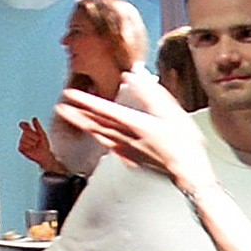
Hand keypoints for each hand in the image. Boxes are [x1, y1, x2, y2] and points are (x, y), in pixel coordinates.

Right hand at [16, 118, 62, 176]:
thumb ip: (37, 126)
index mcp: (28, 131)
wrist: (45, 154)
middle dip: (34, 136)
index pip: (23, 124)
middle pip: (25, 132)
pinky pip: (22, 145)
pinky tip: (31, 149)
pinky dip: (28, 147)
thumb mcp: (42, 134)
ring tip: (35, 146)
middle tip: (38, 141)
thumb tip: (34, 118)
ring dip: (32, 143)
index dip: (23, 124)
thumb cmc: (44, 144)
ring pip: (24, 139)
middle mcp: (24, 135)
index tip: (24, 124)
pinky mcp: (20, 148)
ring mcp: (21, 142)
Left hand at [56, 71, 211, 193]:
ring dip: (85, 127)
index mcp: (135, 124)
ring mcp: (128, 151)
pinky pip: (112, 148)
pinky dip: (103, 141)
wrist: (190, 174)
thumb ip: (151, 92)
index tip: (71, 94)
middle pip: (97, 124)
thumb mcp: (172, 112)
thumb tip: (134, 77)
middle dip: (77, 115)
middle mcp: (127, 138)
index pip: (104, 110)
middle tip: (61, 108)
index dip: (86, 101)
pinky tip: (101, 140)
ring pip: (101, 136)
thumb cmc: (185, 145)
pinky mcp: (133, 161)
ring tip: (73, 121)